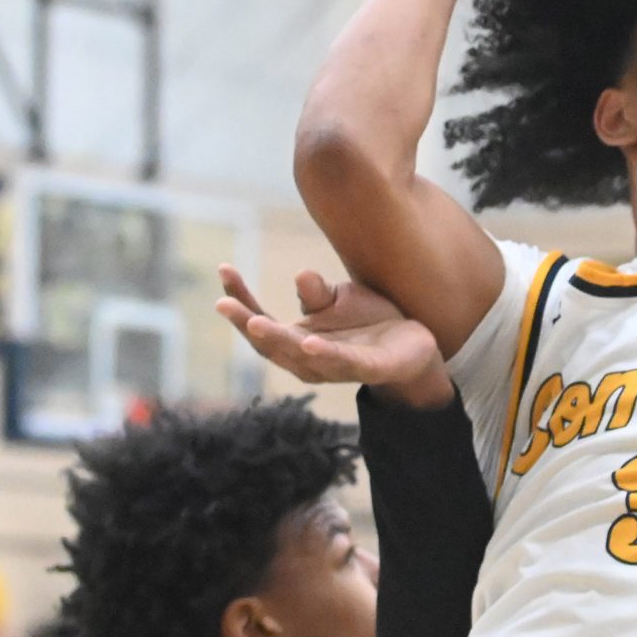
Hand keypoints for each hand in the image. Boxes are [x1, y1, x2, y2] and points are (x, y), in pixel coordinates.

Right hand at [216, 265, 454, 407]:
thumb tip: (300, 275)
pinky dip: (324, 354)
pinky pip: (343, 362)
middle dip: (246, 323)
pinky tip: (308, 342)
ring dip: (277, 340)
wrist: (413, 345)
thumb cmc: (367, 324)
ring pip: (300, 355)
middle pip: (270, 344)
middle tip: (224, 303)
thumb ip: (317, 294)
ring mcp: (337, 368)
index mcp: (296, 342)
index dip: (240, 300)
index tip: (224, 269)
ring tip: (254, 321)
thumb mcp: (338, 301)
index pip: (259, 323)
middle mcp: (308, 361)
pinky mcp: (369, 368)